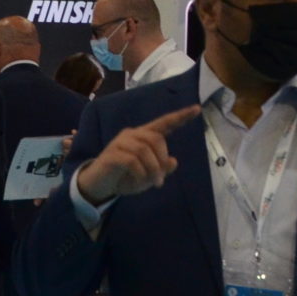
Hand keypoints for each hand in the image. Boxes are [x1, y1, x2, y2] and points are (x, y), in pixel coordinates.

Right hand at [74, 105, 202, 204]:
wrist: (99, 186)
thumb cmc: (125, 178)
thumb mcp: (147, 176)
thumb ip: (161, 169)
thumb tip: (174, 162)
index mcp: (143, 136)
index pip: (164, 123)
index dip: (180, 117)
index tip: (197, 109)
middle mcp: (132, 135)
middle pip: (156, 139)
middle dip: (162, 159)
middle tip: (160, 180)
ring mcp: (120, 143)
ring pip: (144, 150)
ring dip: (152, 169)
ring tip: (152, 183)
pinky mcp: (112, 154)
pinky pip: (132, 161)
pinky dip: (140, 174)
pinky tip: (138, 181)